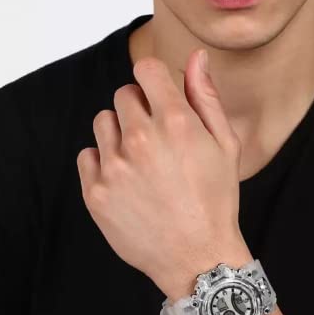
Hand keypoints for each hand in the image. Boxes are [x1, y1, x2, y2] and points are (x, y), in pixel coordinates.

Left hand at [76, 49, 251, 297]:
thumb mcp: (225, 147)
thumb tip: (196, 58)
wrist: (197, 256)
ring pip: (103, 123)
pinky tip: (125, 181)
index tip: (158, 97)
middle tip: (156, 140)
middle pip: (123, 95)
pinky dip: (102, 163)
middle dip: (139, 109)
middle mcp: (141, 140)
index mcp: (176, 123)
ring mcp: (115, 167)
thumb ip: (206, 98)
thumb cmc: (216, 202)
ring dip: (119, 134)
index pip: (146, 69)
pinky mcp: (96, 192)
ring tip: (140, 162)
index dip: (154, 80)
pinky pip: (87, 157)